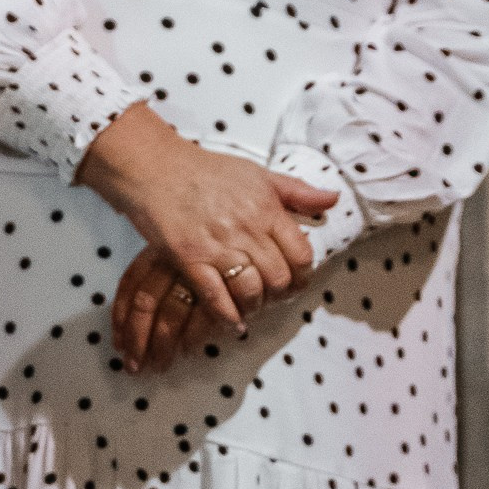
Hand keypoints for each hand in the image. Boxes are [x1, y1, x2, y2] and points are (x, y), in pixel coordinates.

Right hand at [79, 101, 337, 375]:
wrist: (156, 169)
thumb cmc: (206, 172)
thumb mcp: (258, 174)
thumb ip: (296, 192)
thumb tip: (332, 201)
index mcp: (266, 208)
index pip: (301, 254)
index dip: (302, 275)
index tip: (294, 281)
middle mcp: (246, 228)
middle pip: (278, 277)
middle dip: (279, 294)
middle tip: (271, 297)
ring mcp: (217, 246)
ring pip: (251, 290)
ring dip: (254, 305)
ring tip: (250, 305)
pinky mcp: (189, 259)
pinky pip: (216, 297)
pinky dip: (227, 315)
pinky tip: (231, 320)